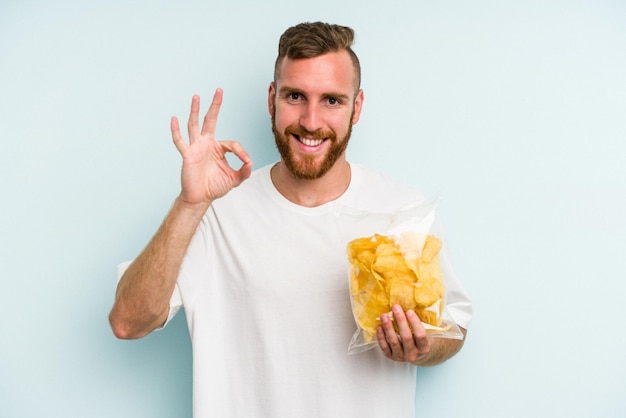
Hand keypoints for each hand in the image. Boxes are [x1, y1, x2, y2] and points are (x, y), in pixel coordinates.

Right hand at [171, 89, 252, 205]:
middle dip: (215, 106)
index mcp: (218, 148)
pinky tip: (174, 119)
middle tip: (219, 91)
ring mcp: (196, 148)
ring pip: (194, 125)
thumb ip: (244, 172)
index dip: (241, 152)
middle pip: (211, 120)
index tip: (246, 162)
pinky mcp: (187, 155)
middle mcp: (206, 144)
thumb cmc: (215, 186)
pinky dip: (176, 130)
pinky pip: (180, 141)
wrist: (201, 198)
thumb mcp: (234, 179)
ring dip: (196, 111)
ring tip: (196, 97)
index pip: (232, 144)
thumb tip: (250, 162)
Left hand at [377, 304, 429, 363]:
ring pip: (394, 342)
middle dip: (400, 321)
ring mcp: (401, 357)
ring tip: (384, 316)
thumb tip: (417, 303)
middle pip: (406, 337)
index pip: (421, 335)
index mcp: (424, 348)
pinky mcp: (391, 356)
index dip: (415, 323)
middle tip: (395, 308)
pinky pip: (385, 347)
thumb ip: (423, 321)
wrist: (416, 353)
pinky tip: (379, 327)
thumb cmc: (419, 339)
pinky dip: (381, 337)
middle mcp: (413, 354)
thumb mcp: (426, 332)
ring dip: (388, 327)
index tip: (409, 311)